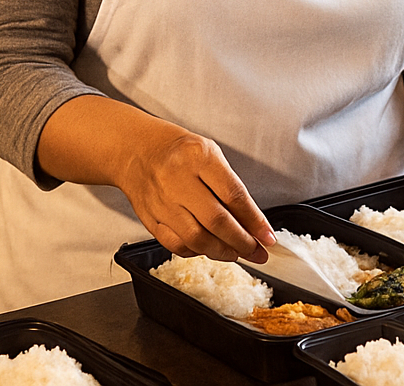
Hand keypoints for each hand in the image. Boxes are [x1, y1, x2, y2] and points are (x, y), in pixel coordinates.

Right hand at [112, 120, 275, 263]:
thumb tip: (253, 223)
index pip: (233, 194)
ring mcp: (161, 201)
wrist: (137, 150)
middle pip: (216, 221)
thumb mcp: (210, 154)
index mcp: (198, 156)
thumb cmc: (178, 151)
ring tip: (236, 252)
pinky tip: (209, 249)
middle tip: (257, 251)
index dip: (254, 221)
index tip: (267, 236)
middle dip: (243, 242)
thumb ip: (230, 187)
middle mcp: (177, 179)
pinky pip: (176, 245)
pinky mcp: (150, 218)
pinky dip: (197, 252)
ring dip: (222, 251)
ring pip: (196, 239)